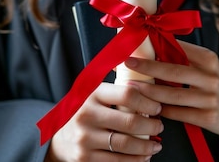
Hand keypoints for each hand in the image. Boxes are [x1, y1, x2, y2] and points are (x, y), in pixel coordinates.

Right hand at [46, 82, 163, 161]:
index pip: (127, 94)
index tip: (157, 107)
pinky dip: (136, 161)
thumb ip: (115, 85)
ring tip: (156, 144)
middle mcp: (87, 115)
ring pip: (126, 144)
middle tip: (159, 125)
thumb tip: (141, 65)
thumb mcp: (93, 93)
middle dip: (152, 125)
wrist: (59, 137)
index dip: (148, 101)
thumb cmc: (84, 112)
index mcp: (92, 94)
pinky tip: (144, 157)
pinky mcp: (85, 158)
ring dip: (147, 146)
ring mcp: (85, 138)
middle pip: (130, 122)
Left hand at [123, 40, 218, 156]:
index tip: (137, 43)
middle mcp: (210, 77)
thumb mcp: (208, 65)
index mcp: (208, 58)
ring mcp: (210, 98)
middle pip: (173, 71)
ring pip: (172, 95)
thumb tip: (152, 48)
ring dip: (149, 91)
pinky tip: (148, 107)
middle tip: (128, 62)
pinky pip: (178, 113)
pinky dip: (161, 110)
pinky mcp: (209, 118)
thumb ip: (185, 57)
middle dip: (148, 67)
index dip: (156, 46)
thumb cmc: (217, 82)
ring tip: (131, 87)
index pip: (179, 48)